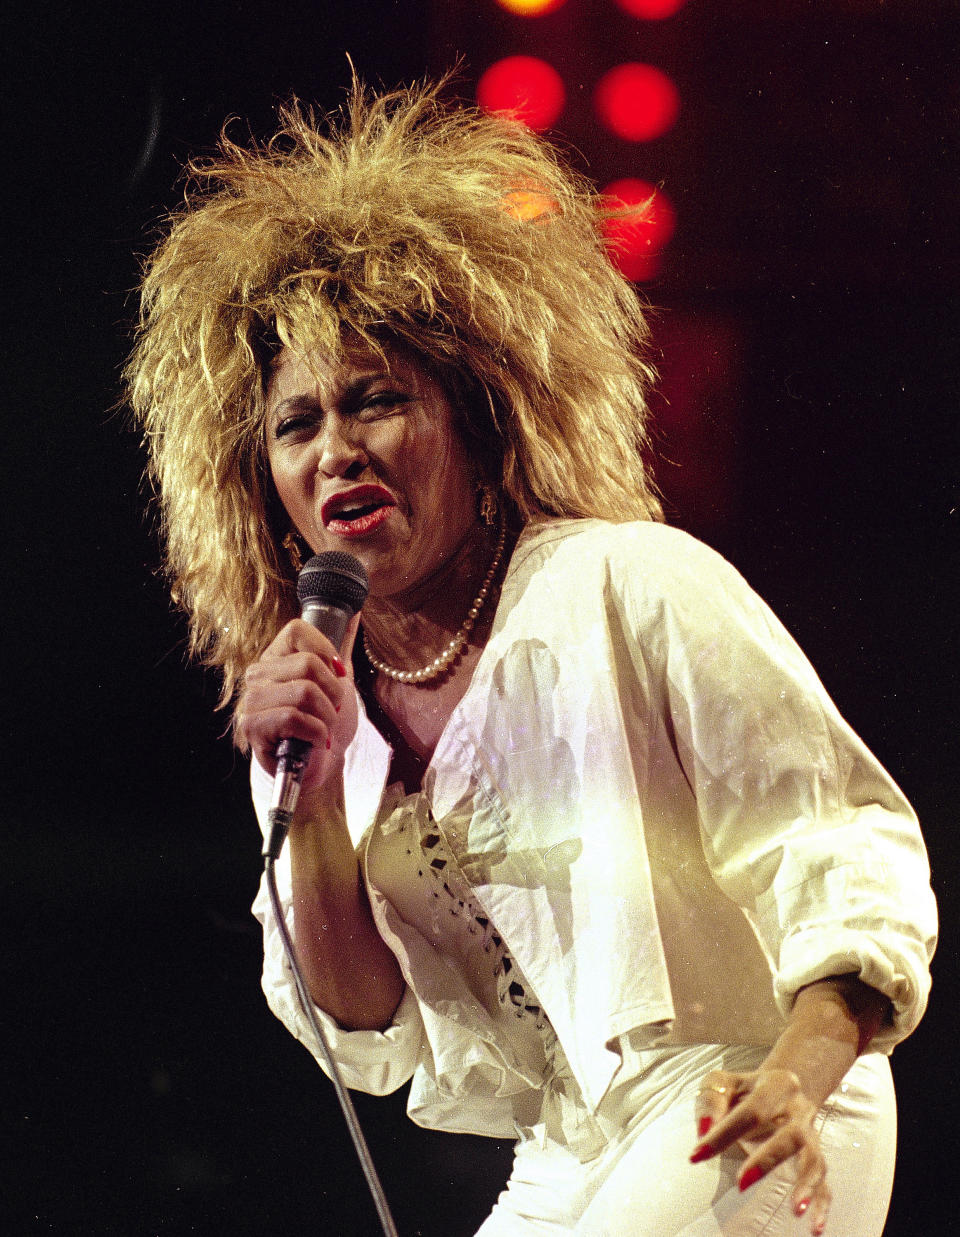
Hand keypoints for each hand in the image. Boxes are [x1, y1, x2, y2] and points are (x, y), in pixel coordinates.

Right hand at [237, 613, 360, 792]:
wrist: (324, 765)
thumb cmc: (327, 723)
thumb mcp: (340, 680)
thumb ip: (342, 645)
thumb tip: (355, 611)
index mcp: (275, 657)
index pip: (298, 629)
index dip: (328, 653)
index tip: (336, 677)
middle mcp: (257, 674)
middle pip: (308, 663)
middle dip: (334, 693)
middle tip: (330, 711)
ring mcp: (251, 700)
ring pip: (305, 691)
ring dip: (327, 716)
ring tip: (322, 728)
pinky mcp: (252, 727)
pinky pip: (295, 718)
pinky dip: (317, 733)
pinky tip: (314, 741)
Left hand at [691, 1066, 828, 1234]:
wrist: (780, 1087)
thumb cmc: (744, 1090)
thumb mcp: (723, 1083)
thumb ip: (711, 1100)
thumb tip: (704, 1131)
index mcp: (776, 1084)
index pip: (751, 1110)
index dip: (723, 1133)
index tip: (697, 1156)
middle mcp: (799, 1109)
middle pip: (791, 1135)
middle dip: (767, 1160)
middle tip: (742, 1183)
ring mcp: (811, 1134)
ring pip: (813, 1160)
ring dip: (806, 1184)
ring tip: (797, 1210)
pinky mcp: (815, 1156)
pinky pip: (824, 1181)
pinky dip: (822, 1204)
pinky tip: (814, 1227)